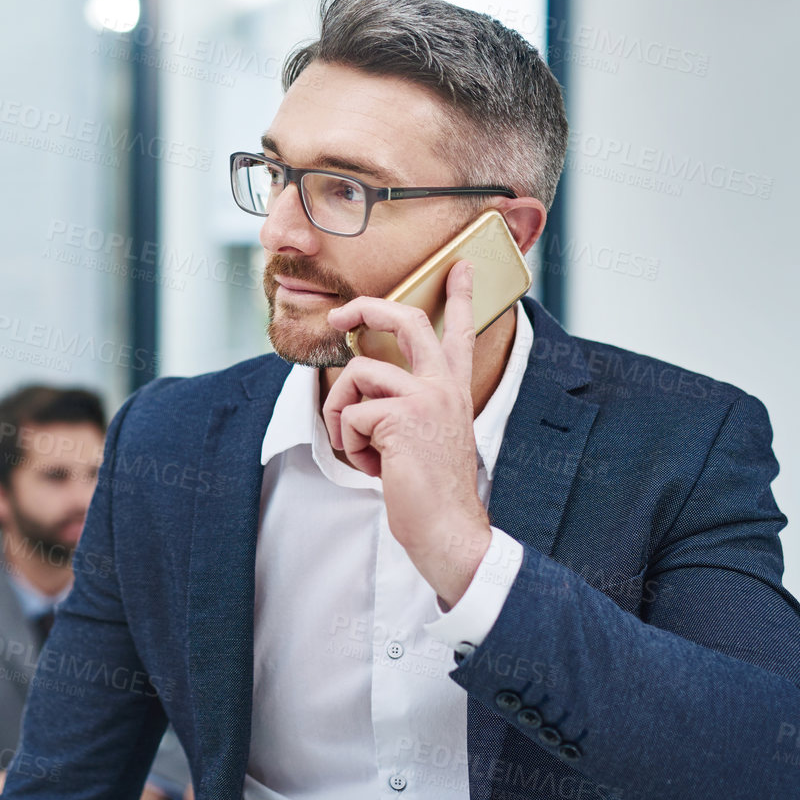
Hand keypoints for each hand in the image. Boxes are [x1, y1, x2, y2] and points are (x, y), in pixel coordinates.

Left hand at [322, 259, 493, 607]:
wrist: (448, 533)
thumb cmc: (429, 495)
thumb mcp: (421, 440)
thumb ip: (403, 407)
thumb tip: (362, 388)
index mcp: (452, 392)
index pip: (458, 334)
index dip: (459, 297)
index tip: (460, 266)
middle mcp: (444, 388)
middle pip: (405, 320)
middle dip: (367, 307)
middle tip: (339, 315)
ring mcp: (427, 399)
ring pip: (358, 374)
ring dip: (342, 414)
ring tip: (363, 449)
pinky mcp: (403, 417)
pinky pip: (350, 412)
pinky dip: (349, 443)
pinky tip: (374, 467)